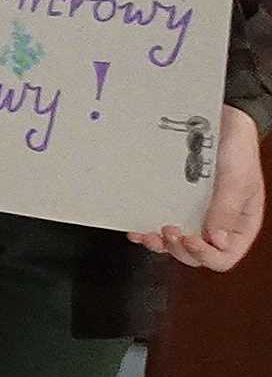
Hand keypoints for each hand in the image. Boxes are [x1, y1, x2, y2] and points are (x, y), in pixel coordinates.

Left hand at [135, 105, 264, 270]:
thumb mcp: (238, 180)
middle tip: (168, 231)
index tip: (191, 239)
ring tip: (149, 234)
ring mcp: (194, 214)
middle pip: (196, 255)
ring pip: (176, 243)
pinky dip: (148, 228)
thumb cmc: (237, 149)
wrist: (223, 120)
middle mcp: (216, 224)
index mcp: (239, 225)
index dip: (206, 256)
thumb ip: (228, 210)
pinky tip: (138, 227)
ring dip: (160, 244)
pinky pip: (161, 222)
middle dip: (179, 249)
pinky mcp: (175, 202)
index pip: (224, 257)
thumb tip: (217, 242)